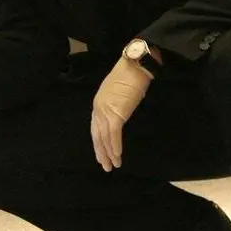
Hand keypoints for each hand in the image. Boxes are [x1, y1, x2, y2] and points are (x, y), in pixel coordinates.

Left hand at [91, 56, 152, 171]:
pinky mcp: (116, 113)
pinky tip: (117, 155)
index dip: (98, 142)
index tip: (101, 154)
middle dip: (101, 152)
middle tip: (105, 166)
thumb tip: (119, 114)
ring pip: (104, 137)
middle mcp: (98, 108)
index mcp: (98, 103)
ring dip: (109, 153)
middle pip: (97, 135)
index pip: (95, 127)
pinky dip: (115, 146)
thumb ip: (116, 105)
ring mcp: (106, 111)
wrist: (135, 65)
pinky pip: (114, 134)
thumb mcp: (119, 93)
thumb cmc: (131, 75)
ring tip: (113, 165)